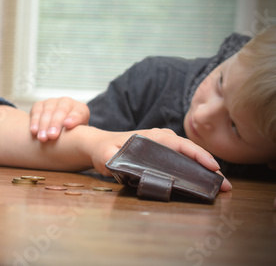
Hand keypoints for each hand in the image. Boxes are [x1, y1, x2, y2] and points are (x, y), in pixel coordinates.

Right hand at [30, 97, 89, 141]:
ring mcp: (52, 102)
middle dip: (56, 124)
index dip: (74, 118)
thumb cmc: (71, 137)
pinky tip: (33, 131)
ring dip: (44, 125)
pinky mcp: (40, 105)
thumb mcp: (80, 136)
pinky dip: (34, 121)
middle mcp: (67, 102)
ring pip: (48, 111)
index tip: (68, 126)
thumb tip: (84, 143)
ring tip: (42, 138)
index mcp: (81, 109)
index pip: (79, 112)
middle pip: (62, 111)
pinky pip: (36, 110)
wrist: (59, 133)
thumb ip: (83, 137)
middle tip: (52, 136)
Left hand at [84, 128, 231, 191]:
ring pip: (189, 155)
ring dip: (205, 169)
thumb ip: (111, 158)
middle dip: (209, 166)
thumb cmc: (103, 149)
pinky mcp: (163, 153)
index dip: (197, 154)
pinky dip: (196, 169)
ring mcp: (163, 145)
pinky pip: (183, 159)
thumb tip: (119, 164)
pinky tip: (204, 181)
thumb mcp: (105, 154)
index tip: (212, 166)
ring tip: (221, 186)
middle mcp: (161, 138)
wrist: (99, 144)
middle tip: (226, 185)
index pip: (179, 144)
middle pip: (190, 150)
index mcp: (151, 137)